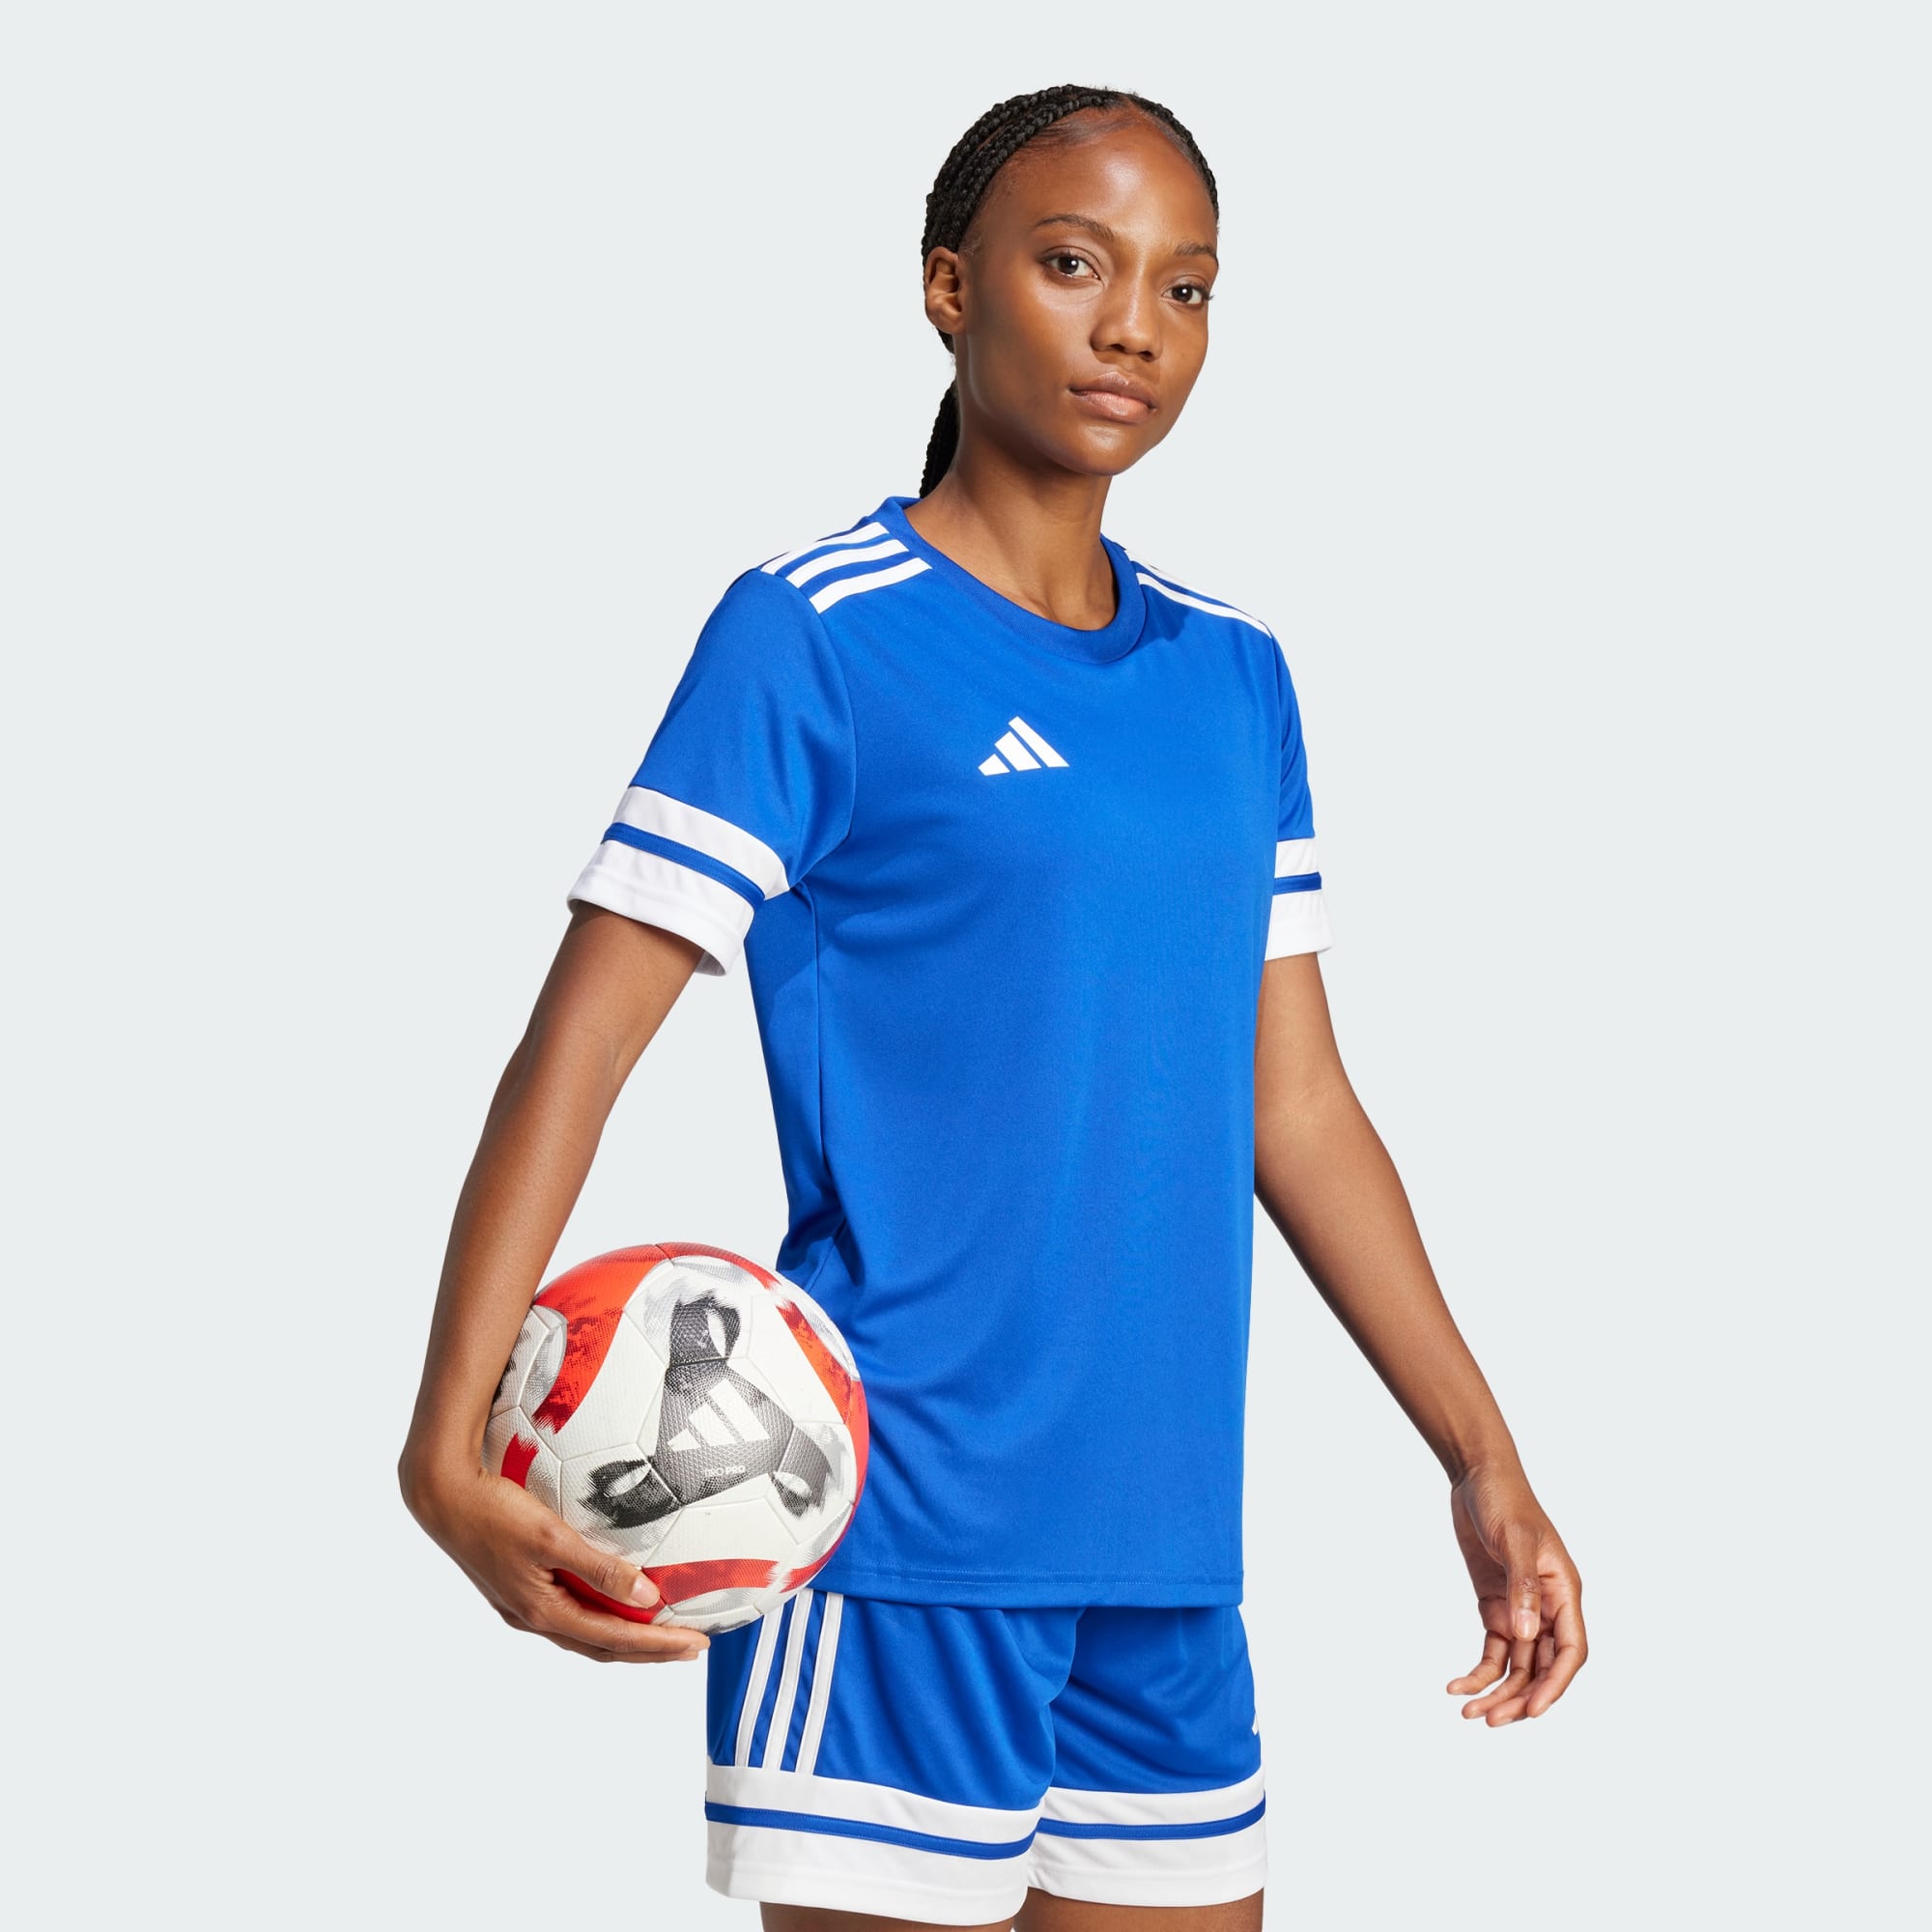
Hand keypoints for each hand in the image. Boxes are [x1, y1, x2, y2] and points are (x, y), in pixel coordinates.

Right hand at [401, 1454, 709, 1663]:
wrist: (441, 1496)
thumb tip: (649, 1597)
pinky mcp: (518, 1589)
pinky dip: (601, 1616)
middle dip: (650, 1650)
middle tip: (692, 1646)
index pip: (615, 1639)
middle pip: (604, 1646)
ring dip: (627, 1637)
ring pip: (586, 1633)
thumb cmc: (494, 1512)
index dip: (658, 1646)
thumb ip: (600, 1568)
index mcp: (542, 1612)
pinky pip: (571, 1613)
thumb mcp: (551, 1538)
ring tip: (663, 1632)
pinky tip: (615, 1602)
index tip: (696, 1643)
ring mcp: (523, 1606)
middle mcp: (533, 1617)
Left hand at [1445, 1463, 1586, 1723]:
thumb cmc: (1506, 1499)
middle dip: (1520, 1699)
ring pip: (1518, 1667)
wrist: (1478, 1476)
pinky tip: (1457, 1686)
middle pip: (1543, 1668)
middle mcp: (1546, 1607)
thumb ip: (1523, 1585)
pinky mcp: (1496, 1607)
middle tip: (1490, 1721)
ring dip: (1497, 1693)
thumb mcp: (1516, 1539)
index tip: (1533, 1711)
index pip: (1570, 1651)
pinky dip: (1479, 1672)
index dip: (1556, 1685)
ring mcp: (1520, 1609)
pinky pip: (1494, 1651)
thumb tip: (1527, 1636)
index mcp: (1564, 1592)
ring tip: (1468, 1714)